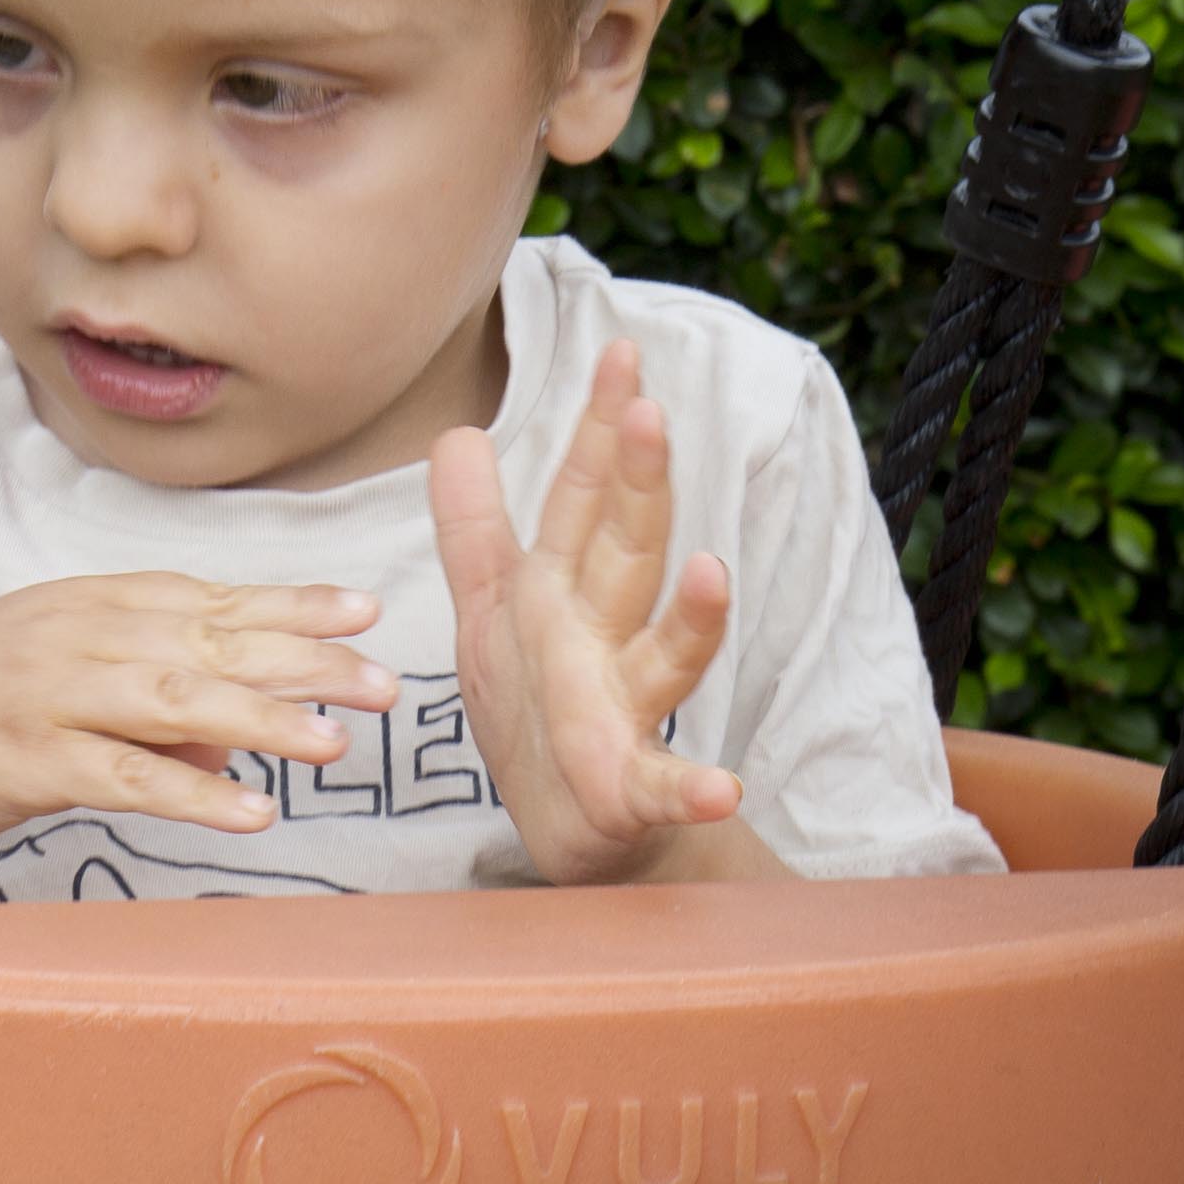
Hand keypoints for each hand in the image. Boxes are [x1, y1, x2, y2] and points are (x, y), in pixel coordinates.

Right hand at [0, 572, 392, 877]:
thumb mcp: (65, 678)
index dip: (289, 603)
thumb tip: (241, 727)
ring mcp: (44, 694)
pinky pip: (118, 775)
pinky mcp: (20, 761)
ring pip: (171, 699)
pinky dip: (188, 792)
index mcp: (88, 603)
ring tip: (336, 745)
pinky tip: (249, 813)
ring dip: (261, 721)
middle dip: (302, 660)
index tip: (366, 611)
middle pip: (206, 641)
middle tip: (383, 682)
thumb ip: (154, 692)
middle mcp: (73, 636)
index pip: (206, 597)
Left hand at [427, 340, 744, 882]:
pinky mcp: (631, 791)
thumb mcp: (493, 611)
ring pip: (665, 657)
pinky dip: (694, 789)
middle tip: (647, 414)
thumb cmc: (539, 708)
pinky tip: (722, 788)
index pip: (584, 499)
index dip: (597, 431)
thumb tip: (460, 431)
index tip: (619, 356)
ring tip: (713, 571)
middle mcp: (605, 640)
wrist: (575, 828)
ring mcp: (625, 712)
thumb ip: (476, 527)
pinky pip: (665, 787)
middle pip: (627, 554)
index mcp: (566, 593)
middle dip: (638, 488)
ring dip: (692, 619)